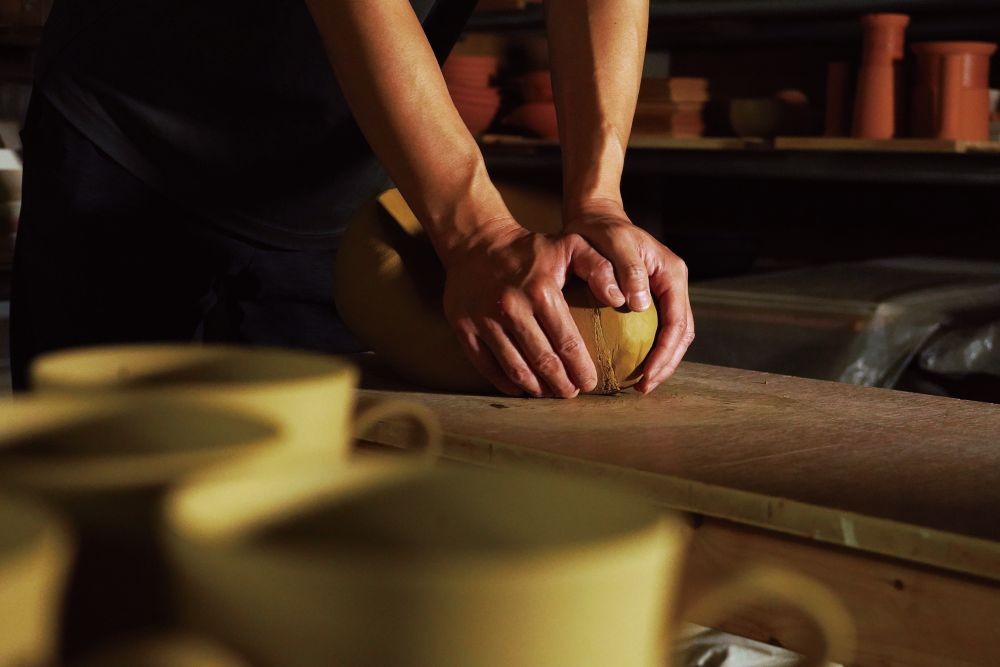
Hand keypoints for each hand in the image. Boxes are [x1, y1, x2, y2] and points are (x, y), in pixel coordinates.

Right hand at [441, 219, 622, 397]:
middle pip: (543, 361)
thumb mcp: (570, 245)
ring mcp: (485, 320)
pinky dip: (507, 382)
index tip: (590, 383)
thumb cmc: (531, 249)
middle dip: (562, 384)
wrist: (477, 242)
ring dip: (536, 388)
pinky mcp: (464, 329)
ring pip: (516, 369)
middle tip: (572, 393)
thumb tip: (622, 298)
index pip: (567, 342)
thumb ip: (599, 267)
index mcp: (541, 291)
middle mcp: (512, 308)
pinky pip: (488, 366)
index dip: (581, 368)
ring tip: (550, 393)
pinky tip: (522, 387)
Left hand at [563, 199, 693, 393]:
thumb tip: (640, 306)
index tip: (647, 377)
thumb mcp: (615, 242)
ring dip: (659, 362)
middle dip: (666, 365)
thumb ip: (628, 269)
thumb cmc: (601, 229)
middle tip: (643, 388)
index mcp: (672, 274)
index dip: (665, 354)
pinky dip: (645, 351)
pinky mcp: (648, 299)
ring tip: (638, 385)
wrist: (595, 217)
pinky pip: (654, 330)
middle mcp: (673, 285)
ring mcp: (663, 292)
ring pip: (671, 336)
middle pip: (681, 335)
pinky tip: (625, 367)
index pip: (678, 323)